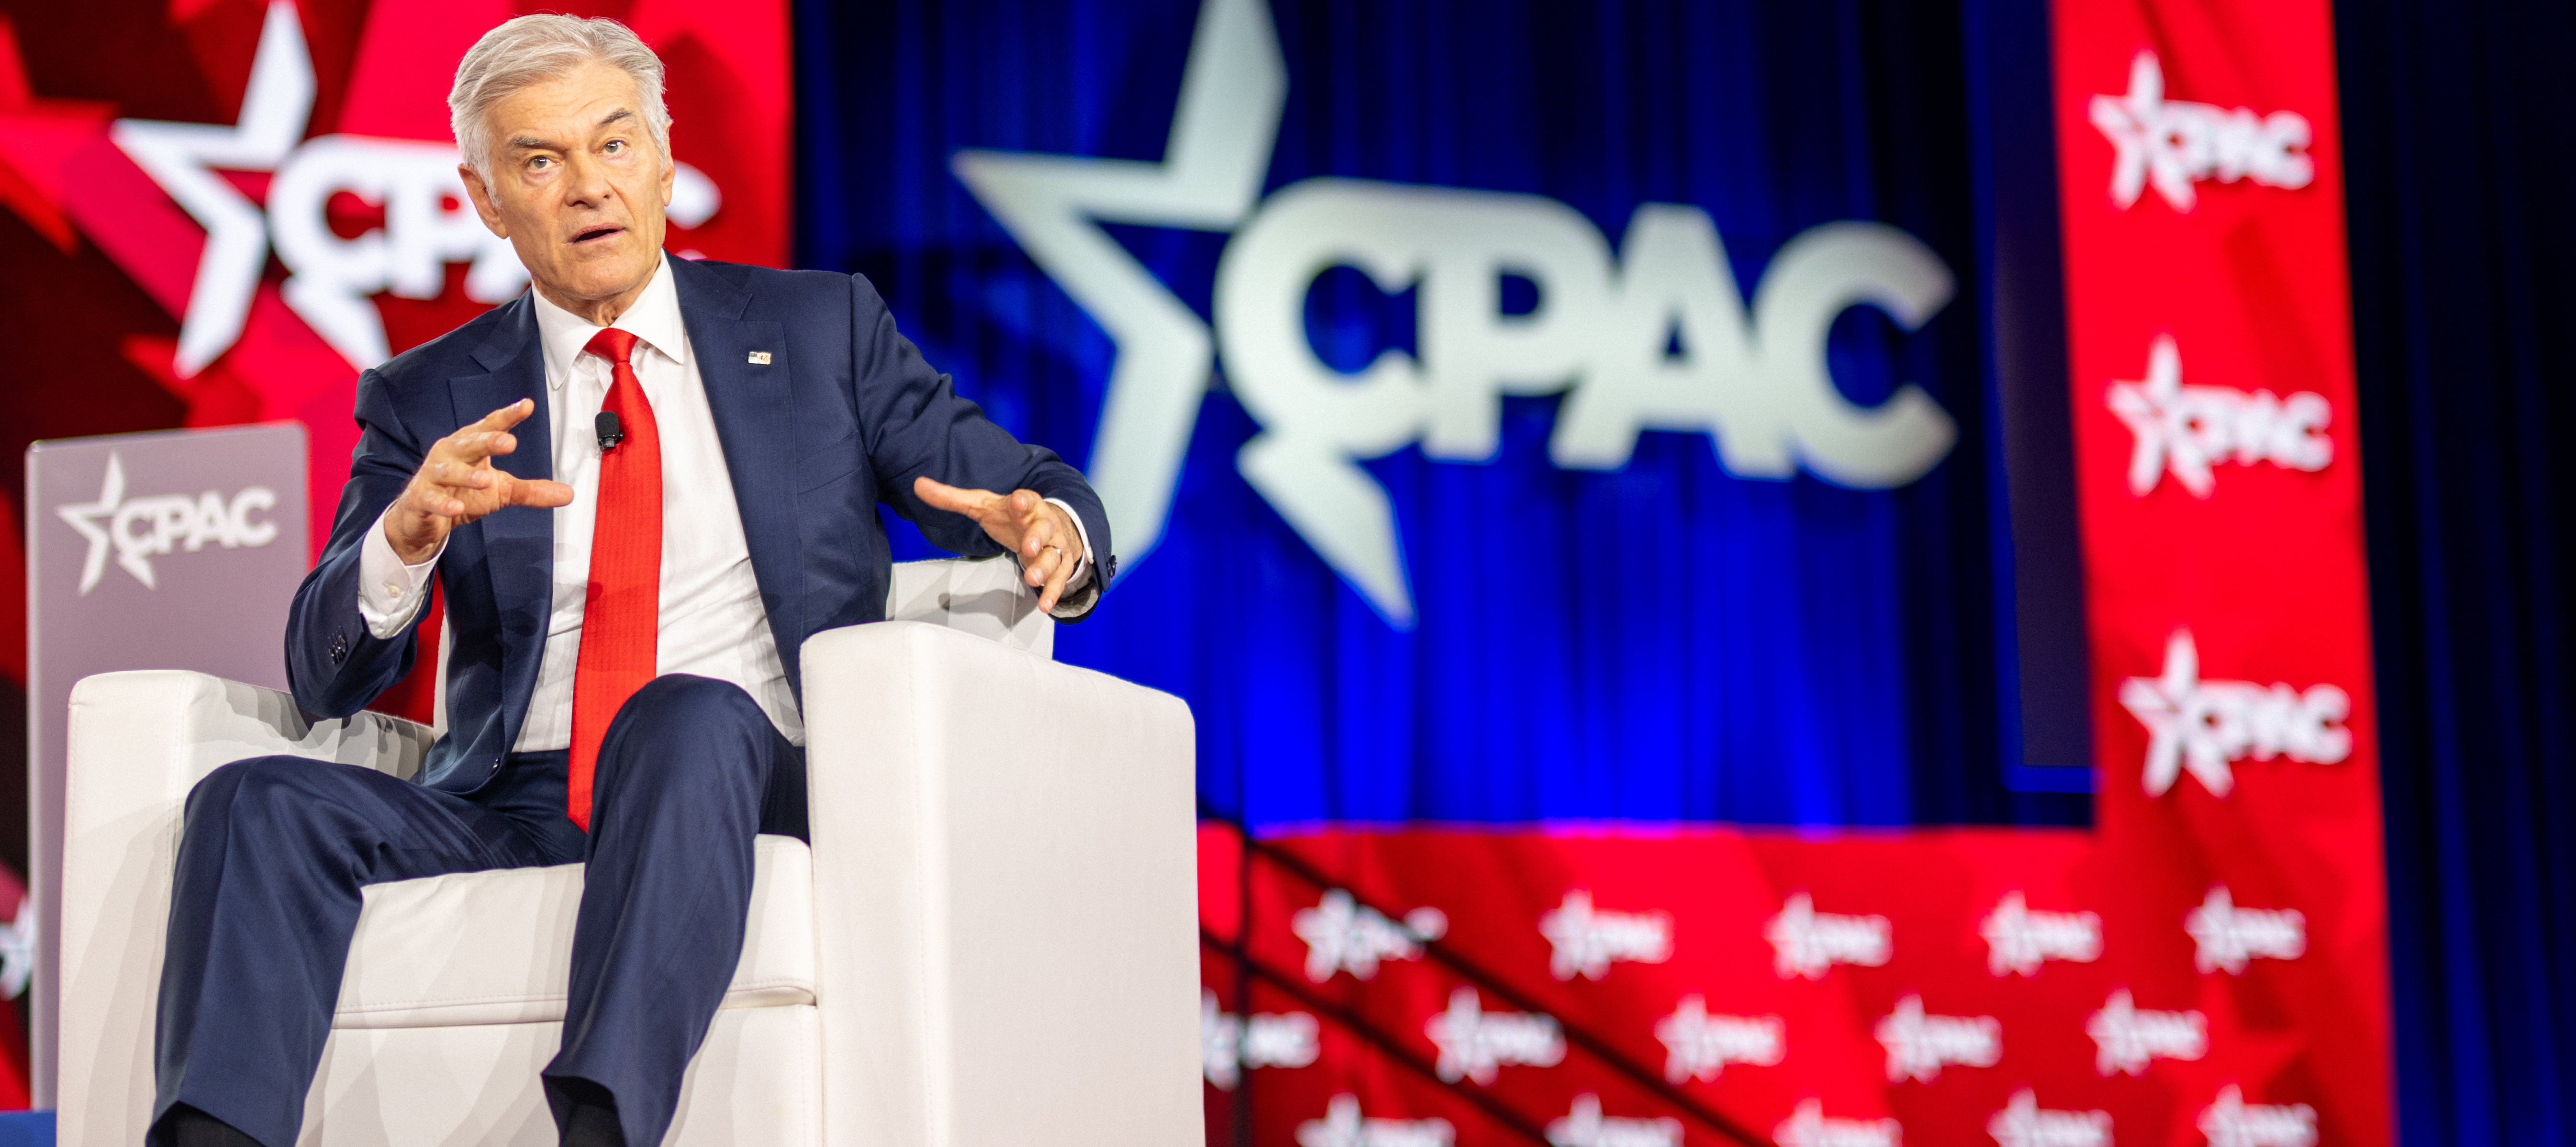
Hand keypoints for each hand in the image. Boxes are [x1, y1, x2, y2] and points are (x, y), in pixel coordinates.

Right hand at [385, 399, 575, 563]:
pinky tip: (455, 508)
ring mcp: (432, 475)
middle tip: (509, 442)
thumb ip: (531, 490)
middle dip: (488, 441)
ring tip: (485, 480)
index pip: (491, 427)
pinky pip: (431, 499)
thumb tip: (569, 494)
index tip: (527, 405)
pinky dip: (443, 504)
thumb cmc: (462, 494)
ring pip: (448, 470)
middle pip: (470, 443)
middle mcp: (450, 454)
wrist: (423, 519)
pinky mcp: (420, 498)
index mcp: (470, 445)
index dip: (507, 416)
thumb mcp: (500, 491)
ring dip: (465, 475)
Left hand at [913, 476, 1086, 611]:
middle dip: (1037, 538)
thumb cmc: (1012, 515)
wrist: (1048, 524)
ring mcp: (1054, 545)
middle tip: (1029, 547)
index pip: (1027, 499)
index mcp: (1026, 505)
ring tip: (1032, 579)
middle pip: (1044, 528)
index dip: (1023, 501)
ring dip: (1044, 568)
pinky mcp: (1060, 565)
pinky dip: (1053, 593)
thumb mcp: (982, 505)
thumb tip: (918, 485)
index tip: (1018, 502)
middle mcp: (1044, 524)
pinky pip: (1060, 579)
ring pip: (1054, 556)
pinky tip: (1044, 606)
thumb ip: (951, 498)